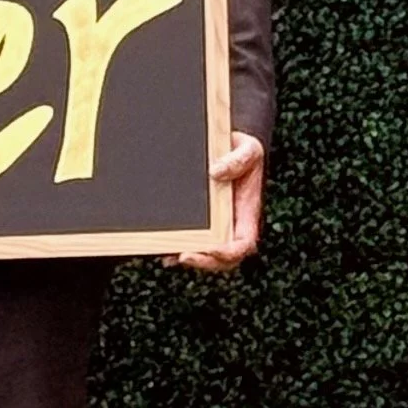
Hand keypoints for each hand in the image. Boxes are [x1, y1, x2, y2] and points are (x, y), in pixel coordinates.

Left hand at [168, 133, 264, 272]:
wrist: (224, 145)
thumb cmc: (241, 150)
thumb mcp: (248, 148)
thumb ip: (238, 159)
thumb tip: (215, 173)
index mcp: (246, 213)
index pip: (243, 244)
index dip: (229, 253)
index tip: (213, 250)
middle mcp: (229, 224)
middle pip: (221, 258)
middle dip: (204, 262)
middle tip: (183, 256)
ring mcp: (211, 225)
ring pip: (201, 252)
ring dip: (184, 257)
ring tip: (166, 253)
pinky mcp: (193, 220)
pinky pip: (184, 239)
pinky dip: (172, 247)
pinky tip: (159, 248)